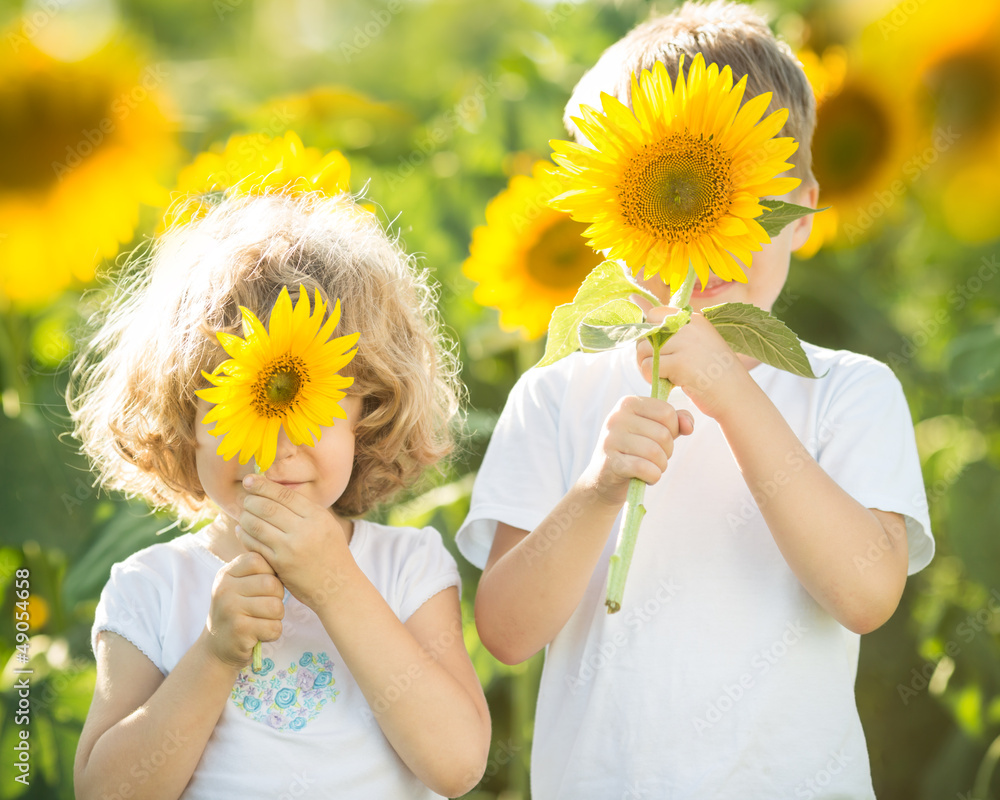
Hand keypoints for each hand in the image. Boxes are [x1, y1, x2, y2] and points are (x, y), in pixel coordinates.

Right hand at [204, 552, 283, 668]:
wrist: (217, 647)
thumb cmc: (238, 611)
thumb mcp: (239, 585)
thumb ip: (256, 571)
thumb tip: (286, 554)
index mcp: (226, 574)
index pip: (258, 560)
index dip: (271, 573)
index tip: (265, 587)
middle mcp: (225, 589)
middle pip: (271, 584)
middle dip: (277, 597)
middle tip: (266, 607)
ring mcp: (230, 610)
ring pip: (276, 607)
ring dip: (276, 617)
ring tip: (262, 620)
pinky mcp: (239, 631)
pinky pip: (274, 628)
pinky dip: (272, 633)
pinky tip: (259, 634)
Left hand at [237, 474, 352, 610]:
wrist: (338, 588)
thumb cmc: (332, 553)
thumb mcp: (327, 525)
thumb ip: (304, 510)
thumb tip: (274, 491)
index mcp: (317, 517)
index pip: (284, 495)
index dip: (263, 485)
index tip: (249, 480)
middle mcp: (305, 530)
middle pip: (268, 507)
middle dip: (251, 500)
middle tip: (245, 499)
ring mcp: (290, 549)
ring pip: (257, 525)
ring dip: (245, 516)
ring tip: (243, 513)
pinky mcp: (279, 565)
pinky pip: (254, 545)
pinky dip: (244, 535)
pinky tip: (241, 530)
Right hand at [579, 395, 693, 507]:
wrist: (604, 478)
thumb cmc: (634, 451)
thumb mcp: (654, 431)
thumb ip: (675, 422)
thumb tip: (689, 426)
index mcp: (628, 403)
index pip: (667, 412)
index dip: (673, 430)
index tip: (661, 440)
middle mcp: (616, 417)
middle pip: (663, 434)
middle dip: (667, 451)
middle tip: (656, 458)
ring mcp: (611, 439)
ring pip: (655, 453)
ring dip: (660, 466)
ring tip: (651, 468)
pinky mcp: (610, 462)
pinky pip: (644, 468)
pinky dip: (653, 476)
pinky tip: (647, 478)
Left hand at [637, 307, 751, 419]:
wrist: (736, 396)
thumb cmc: (713, 372)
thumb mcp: (694, 343)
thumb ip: (667, 326)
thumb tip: (633, 297)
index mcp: (693, 319)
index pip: (654, 315)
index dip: (651, 334)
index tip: (660, 350)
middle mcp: (689, 326)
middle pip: (646, 332)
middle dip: (646, 351)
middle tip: (661, 367)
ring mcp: (685, 343)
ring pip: (643, 349)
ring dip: (647, 366)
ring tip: (666, 375)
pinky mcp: (680, 362)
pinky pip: (648, 366)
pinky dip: (651, 377)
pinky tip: (668, 382)